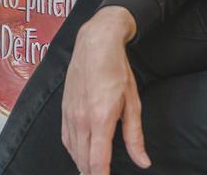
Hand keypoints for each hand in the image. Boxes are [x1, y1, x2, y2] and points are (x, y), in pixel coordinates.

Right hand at [61, 7, 150, 173]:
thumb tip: (142, 161)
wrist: (95, 44)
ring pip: (73, 152)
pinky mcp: (64, 109)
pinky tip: (81, 154)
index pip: (97, 162)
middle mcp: (81, 119)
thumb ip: (135, 136)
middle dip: (92, 174)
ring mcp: (69, 114)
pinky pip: (66, 139)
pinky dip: (73, 151)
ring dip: (83, 165)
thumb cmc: (116, 70)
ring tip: (94, 171)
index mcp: (100, 119)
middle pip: (83, 161)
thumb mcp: (133, 103)